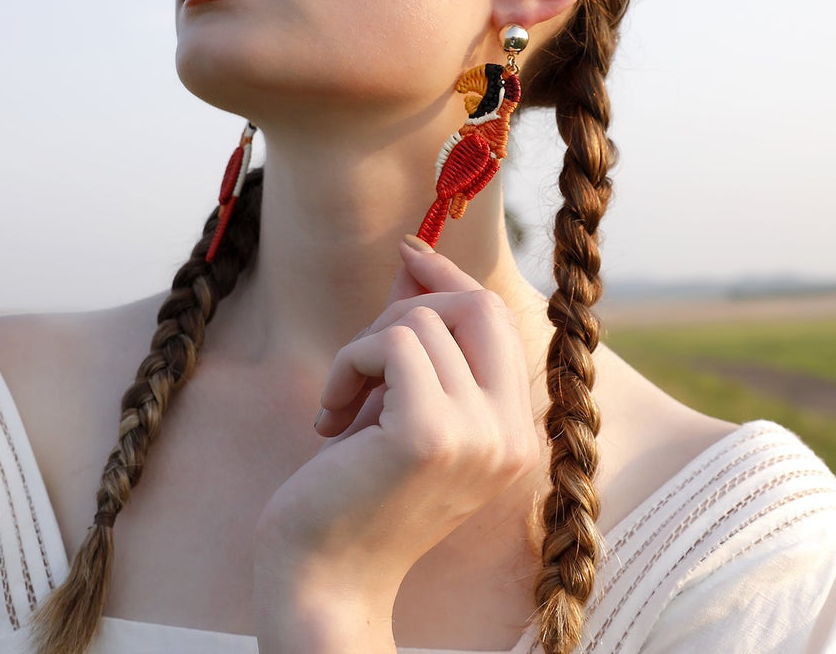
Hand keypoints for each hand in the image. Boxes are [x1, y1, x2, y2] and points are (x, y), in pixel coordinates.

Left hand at [253, 237, 539, 648]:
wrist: (322, 582)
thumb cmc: (355, 492)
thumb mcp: (398, 403)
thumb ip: (415, 334)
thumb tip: (415, 256)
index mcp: (513, 433)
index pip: (499, 320)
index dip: (451, 280)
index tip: (409, 253)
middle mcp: (511, 436)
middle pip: (477, 305)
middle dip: (409, 308)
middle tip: (362, 360)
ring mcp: (477, 437)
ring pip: (422, 322)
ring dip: (364, 348)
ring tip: (342, 403)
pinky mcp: (430, 435)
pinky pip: (392, 344)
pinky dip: (349, 364)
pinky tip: (328, 417)